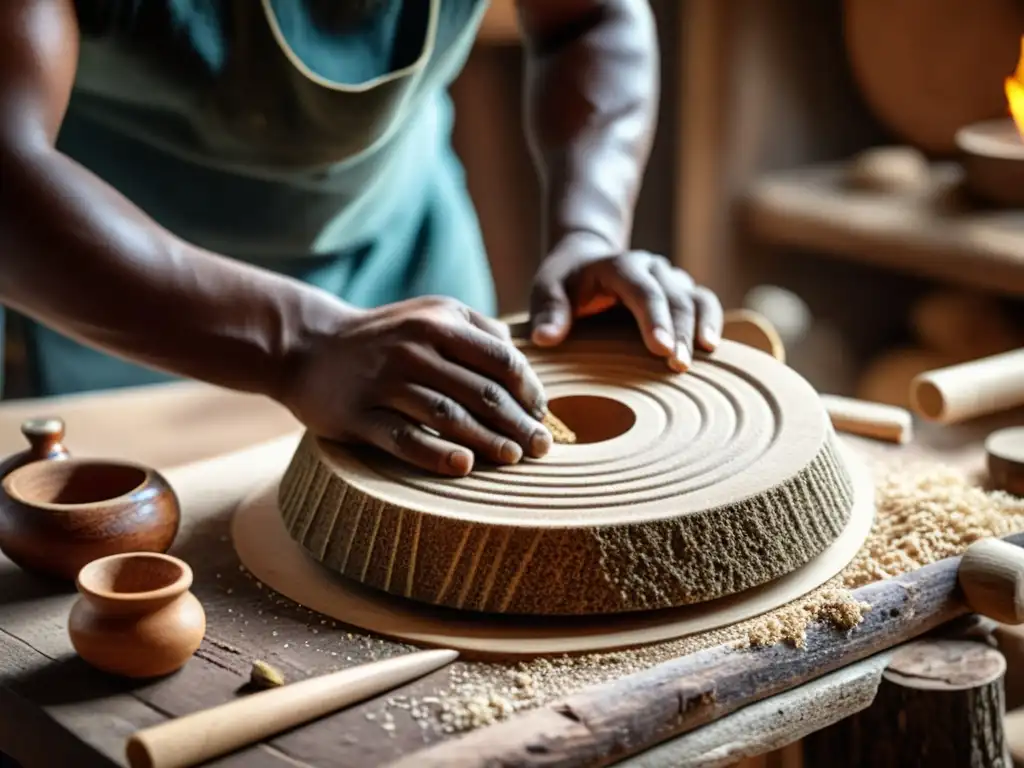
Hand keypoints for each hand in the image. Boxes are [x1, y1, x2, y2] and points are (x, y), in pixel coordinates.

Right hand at [281, 297, 551, 476]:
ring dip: (487, 440)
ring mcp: (384, 381)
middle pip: (481, 391)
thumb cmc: (386, 337)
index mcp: (440, 321)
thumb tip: (525, 370)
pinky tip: (463, 465)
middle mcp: (414, 347)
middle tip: (541, 449)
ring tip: (513, 459)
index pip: (501, 360)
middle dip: (517, 423)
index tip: (541, 416)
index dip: (529, 392)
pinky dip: (435, 453)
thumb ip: (479, 332)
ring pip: (448, 415)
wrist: (308, 345)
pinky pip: (403, 437)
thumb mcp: (432, 314)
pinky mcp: (358, 413)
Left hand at [530, 242, 723, 370]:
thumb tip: (546, 338)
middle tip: (679, 365)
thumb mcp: (546, 289)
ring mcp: (669, 280)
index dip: (654, 318)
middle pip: (673, 296)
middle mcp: (650, 268)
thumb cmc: (564, 281)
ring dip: (700, 327)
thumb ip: (548, 311)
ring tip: (702, 357)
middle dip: (680, 331)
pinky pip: (704, 304)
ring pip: (696, 297)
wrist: (585, 259)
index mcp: (618, 265)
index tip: (661, 349)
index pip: (642, 289)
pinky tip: (711, 349)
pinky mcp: (680, 294)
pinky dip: (711, 323)